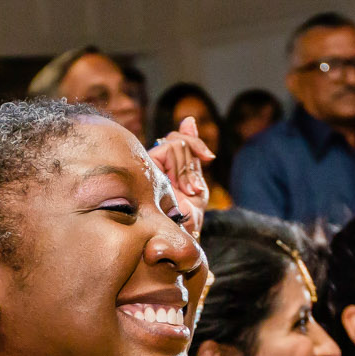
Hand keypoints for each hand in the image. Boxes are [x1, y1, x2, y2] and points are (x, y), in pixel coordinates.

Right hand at [148, 117, 213, 235]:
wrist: (180, 235)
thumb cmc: (187, 219)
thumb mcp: (196, 182)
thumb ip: (192, 155)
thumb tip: (189, 120)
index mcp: (165, 167)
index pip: (177, 139)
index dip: (195, 141)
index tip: (209, 157)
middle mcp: (153, 164)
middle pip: (178, 139)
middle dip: (193, 162)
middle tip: (192, 188)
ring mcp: (148, 164)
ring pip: (176, 143)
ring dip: (188, 170)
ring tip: (186, 192)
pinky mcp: (145, 165)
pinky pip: (170, 148)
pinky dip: (182, 168)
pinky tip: (181, 188)